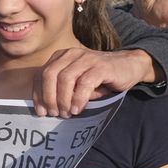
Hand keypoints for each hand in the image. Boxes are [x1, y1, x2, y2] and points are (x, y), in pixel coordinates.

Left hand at [31, 48, 154, 116]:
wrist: (129, 66)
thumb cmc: (99, 78)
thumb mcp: (77, 83)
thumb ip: (63, 90)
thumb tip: (48, 109)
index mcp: (61, 57)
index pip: (41, 74)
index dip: (38, 94)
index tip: (41, 112)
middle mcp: (71, 54)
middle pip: (49, 75)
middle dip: (48, 97)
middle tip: (53, 114)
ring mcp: (86, 58)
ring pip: (65, 79)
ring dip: (63, 100)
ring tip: (67, 114)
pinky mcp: (101, 66)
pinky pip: (84, 83)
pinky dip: (78, 98)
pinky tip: (78, 109)